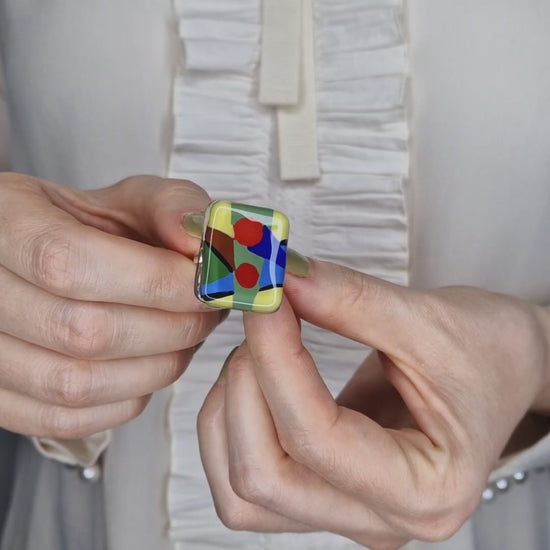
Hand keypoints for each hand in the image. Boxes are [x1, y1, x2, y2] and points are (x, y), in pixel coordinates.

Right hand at [0, 173, 221, 438]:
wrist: (43, 257)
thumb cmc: (86, 228)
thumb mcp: (128, 199)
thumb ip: (172, 206)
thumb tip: (206, 244)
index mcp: (5, 223)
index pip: (71, 264)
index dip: (155, 282)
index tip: (208, 285)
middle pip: (82, 332)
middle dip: (171, 328)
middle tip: (208, 311)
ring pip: (76, 384)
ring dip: (157, 367)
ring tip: (186, 337)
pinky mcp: (1, 396)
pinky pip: (66, 419)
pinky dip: (127, 400)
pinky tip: (150, 366)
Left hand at [197, 260, 549, 548]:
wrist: (505, 368)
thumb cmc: (489, 352)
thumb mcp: (428, 320)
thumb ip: (347, 300)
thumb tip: (279, 278)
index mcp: (424, 487)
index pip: (315, 438)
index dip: (276, 359)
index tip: (265, 299)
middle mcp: (379, 516)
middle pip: (263, 477)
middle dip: (247, 387)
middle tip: (260, 320)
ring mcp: (346, 508)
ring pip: (242, 490)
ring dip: (229, 411)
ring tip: (258, 349)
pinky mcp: (324, 487)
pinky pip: (248, 478)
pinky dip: (231, 426)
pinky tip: (254, 378)